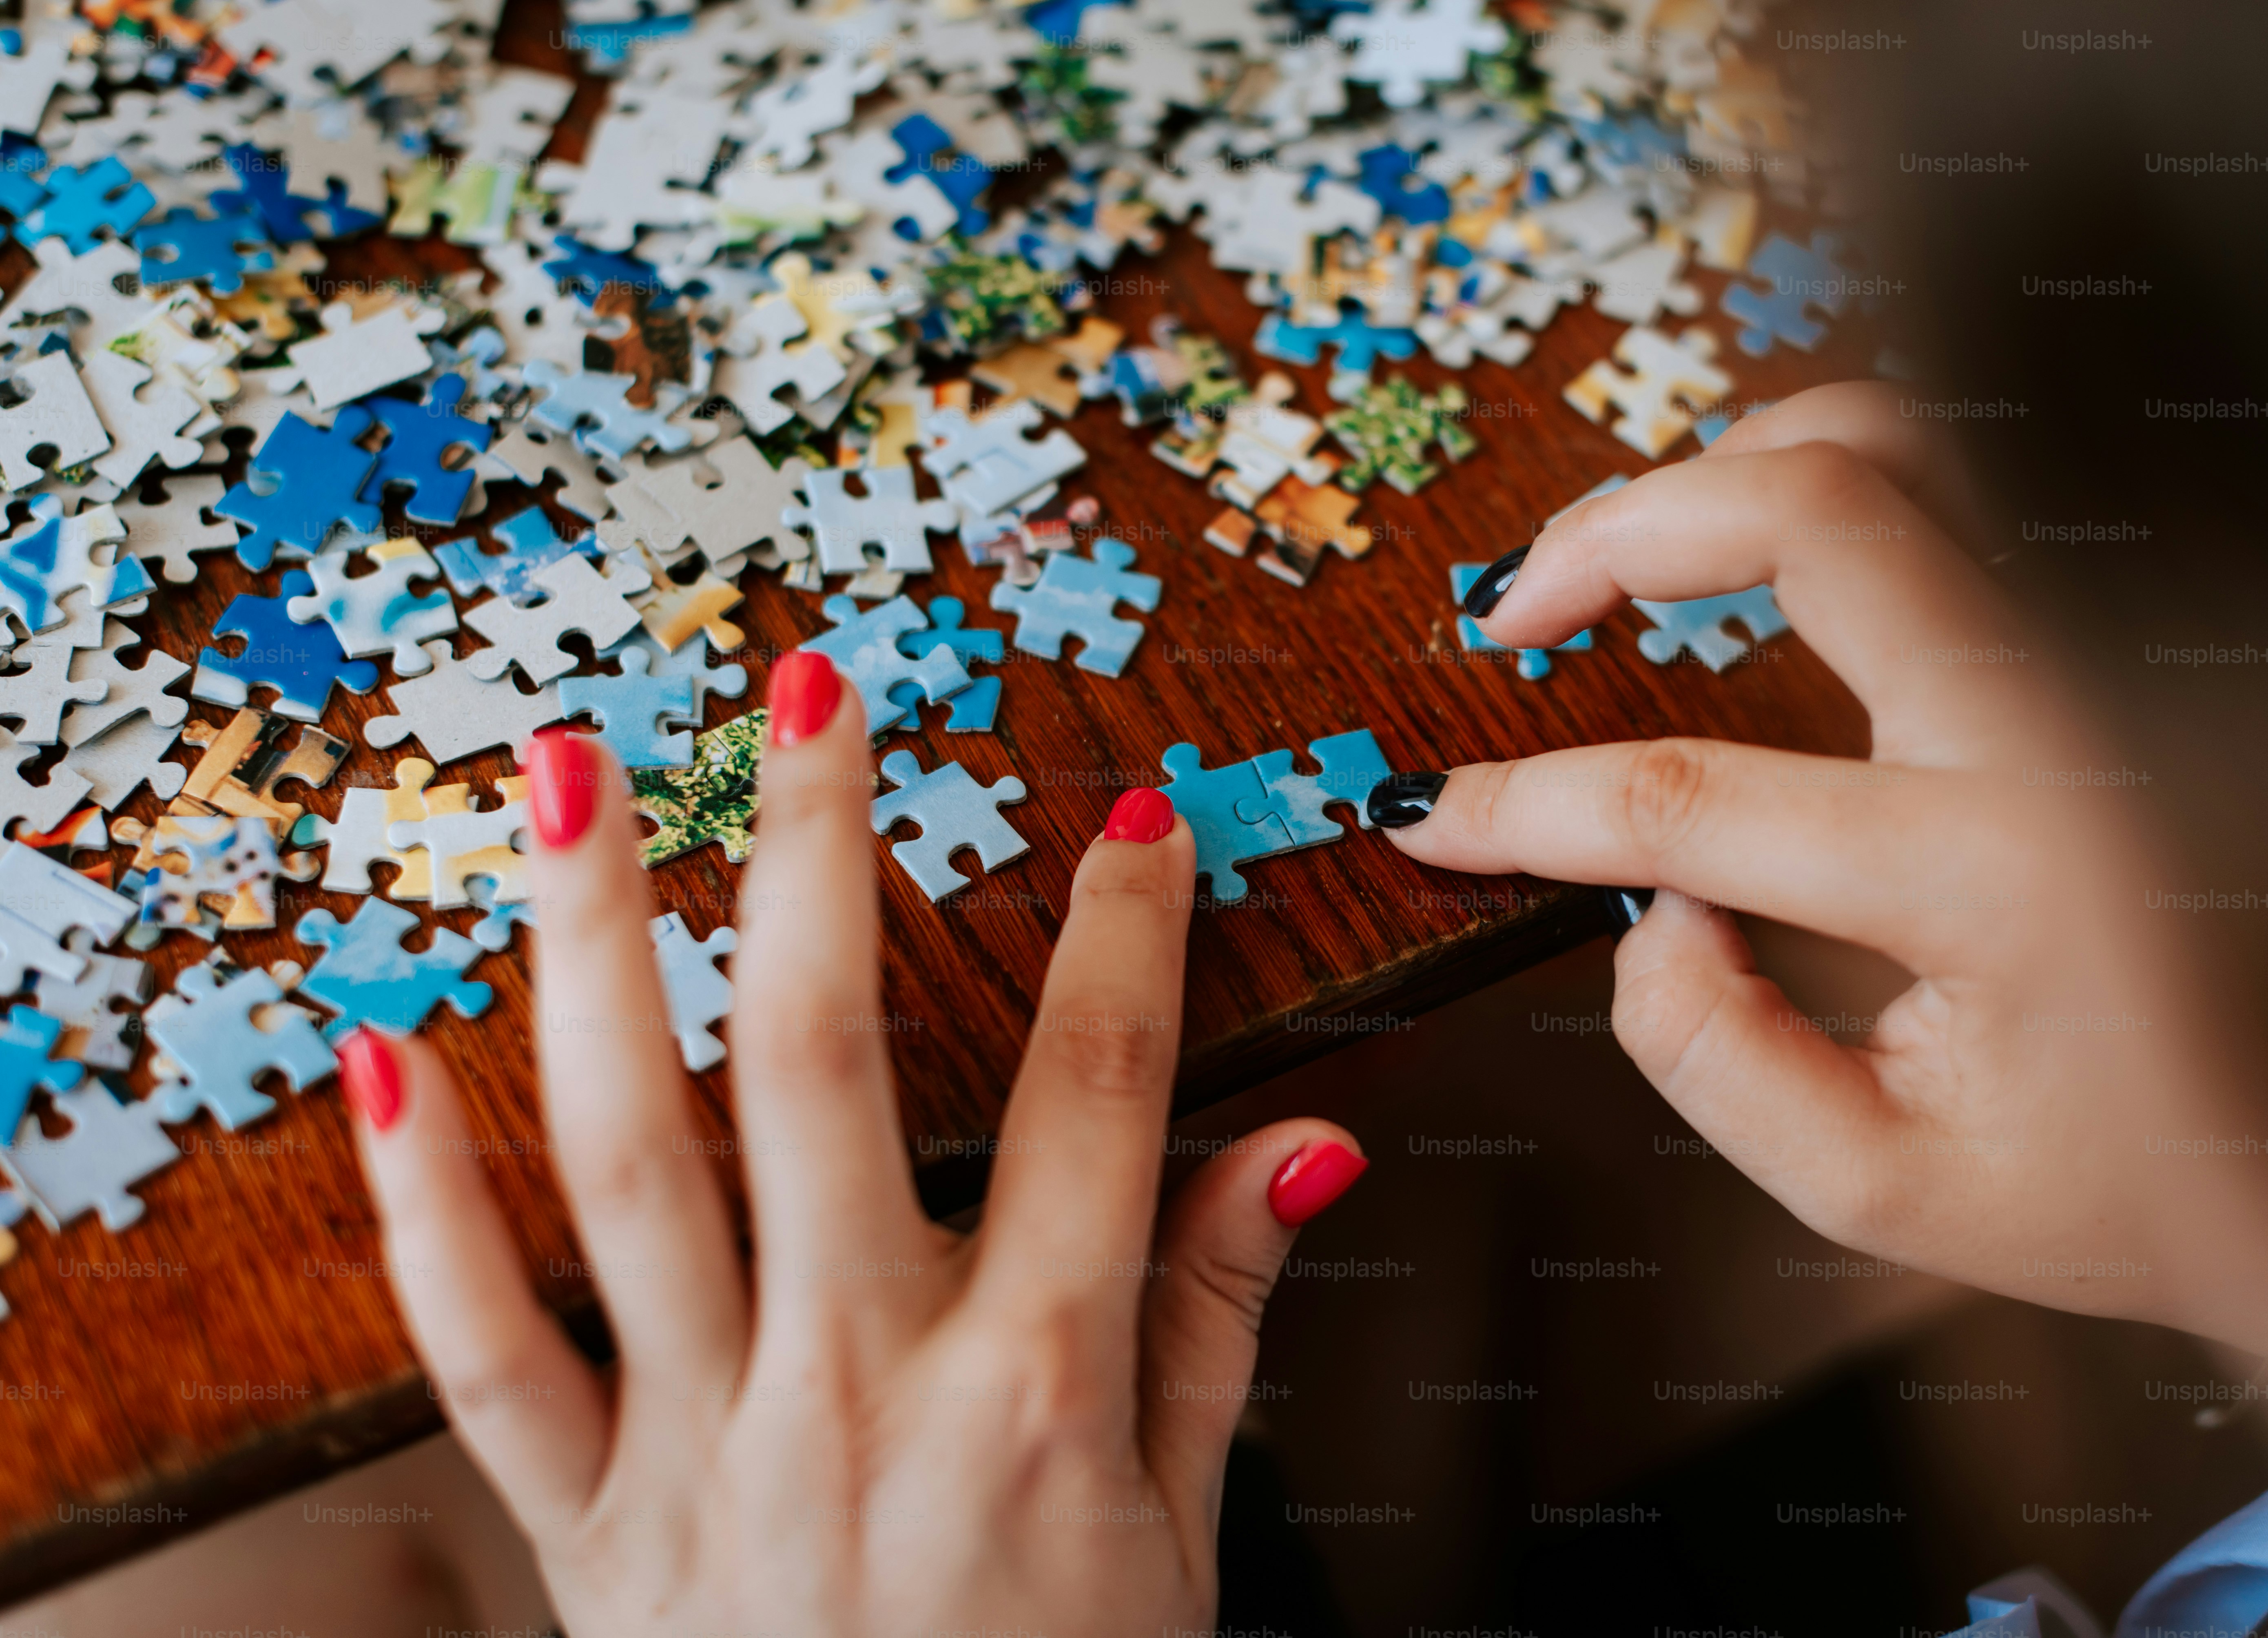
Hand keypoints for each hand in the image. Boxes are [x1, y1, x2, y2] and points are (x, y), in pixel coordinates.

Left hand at [337, 655, 1366, 1634]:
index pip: (1099, 1102)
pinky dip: (421, 1206)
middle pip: (822, 1065)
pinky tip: (386, 1051)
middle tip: (809, 687)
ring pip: (630, 1158)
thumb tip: (1305, 1145)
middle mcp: (861, 1387)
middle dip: (819, 851)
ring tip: (574, 785)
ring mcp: (705, 1446)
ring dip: (594, 954)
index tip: (1133, 818)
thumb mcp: (1181, 1532)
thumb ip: (1219, 1322)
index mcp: (1034, 1390)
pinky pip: (480, 1350)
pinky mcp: (587, 1521)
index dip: (1129, 941)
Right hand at [1379, 382, 2267, 1387]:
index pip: (1692, 797)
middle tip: (1512, 610)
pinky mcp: (2143, 630)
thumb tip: (1642, 906)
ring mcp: (2126, 649)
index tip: (1433, 814)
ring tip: (1626, 560)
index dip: (1524, 803)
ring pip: (1904, 442)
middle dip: (1613, 531)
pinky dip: (1833, 489)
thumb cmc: (2161, 1190)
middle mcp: (2076, 721)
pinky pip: (1969, 489)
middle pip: (1813, 504)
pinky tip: (1764, 564)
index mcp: (2010, 875)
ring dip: (1730, 470)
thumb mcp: (1901, 1194)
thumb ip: (1718, 1060)